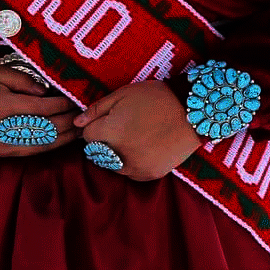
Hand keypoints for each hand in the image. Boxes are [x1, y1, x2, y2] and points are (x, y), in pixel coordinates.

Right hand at [0, 65, 80, 156]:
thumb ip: (20, 80)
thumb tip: (44, 92)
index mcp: (2, 106)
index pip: (42, 107)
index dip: (62, 105)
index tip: (75, 99)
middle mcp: (5, 128)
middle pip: (46, 127)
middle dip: (68, 121)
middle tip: (84, 114)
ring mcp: (4, 144)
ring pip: (42, 144)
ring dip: (64, 138)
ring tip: (80, 131)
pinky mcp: (2, 153)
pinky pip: (31, 152)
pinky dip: (49, 147)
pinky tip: (61, 141)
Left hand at [73, 81, 201, 180]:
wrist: (192, 112)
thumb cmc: (155, 97)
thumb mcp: (122, 94)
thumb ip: (96, 110)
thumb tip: (76, 123)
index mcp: (111, 132)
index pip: (86, 136)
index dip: (94, 126)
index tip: (105, 119)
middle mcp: (121, 154)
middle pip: (97, 153)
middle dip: (102, 140)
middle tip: (120, 126)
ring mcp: (137, 167)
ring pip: (111, 165)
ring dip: (114, 153)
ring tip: (132, 135)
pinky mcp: (151, 174)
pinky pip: (130, 173)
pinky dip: (130, 163)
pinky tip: (142, 146)